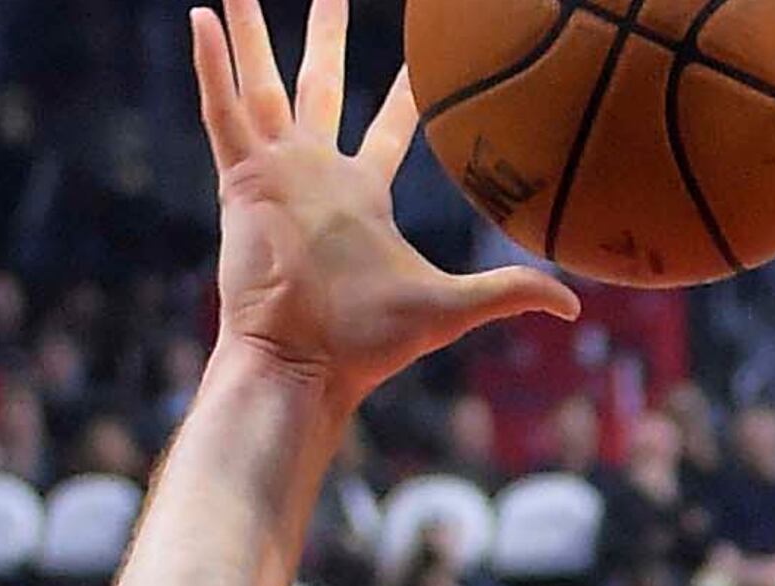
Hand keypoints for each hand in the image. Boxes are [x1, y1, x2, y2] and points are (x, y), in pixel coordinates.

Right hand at [187, 0, 574, 410]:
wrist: (306, 362)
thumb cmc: (368, 343)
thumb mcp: (452, 307)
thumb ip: (509, 292)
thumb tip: (575, 305)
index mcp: (361, 194)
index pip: (388, 130)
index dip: (408, 95)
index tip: (424, 61)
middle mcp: (316, 173)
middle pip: (320, 88)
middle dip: (324, 40)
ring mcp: (276, 172)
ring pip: (261, 85)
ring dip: (248, 33)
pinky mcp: (241, 180)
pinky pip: (223, 111)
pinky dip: (210, 65)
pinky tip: (199, 18)